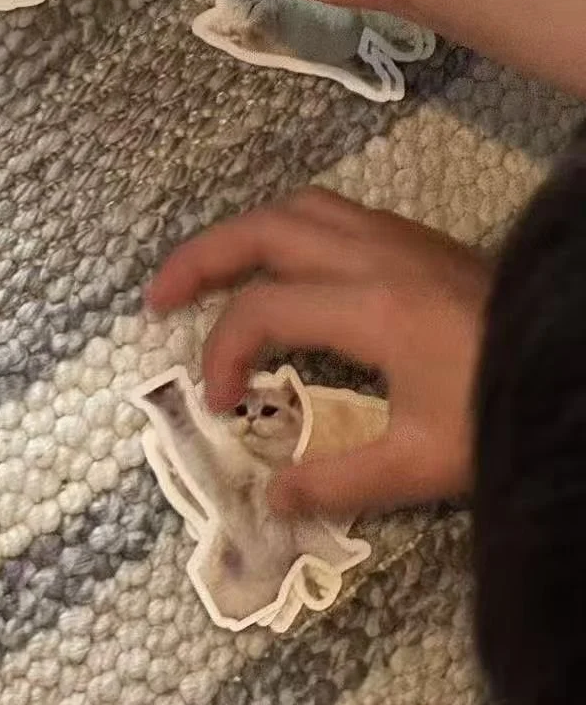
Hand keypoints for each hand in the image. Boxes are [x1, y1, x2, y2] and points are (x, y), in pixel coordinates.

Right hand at [148, 187, 490, 515]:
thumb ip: (341, 480)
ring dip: (241, 233)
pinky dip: (285, 228)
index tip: (220, 403)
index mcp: (370, 307)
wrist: (571, 362)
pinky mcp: (412, 237)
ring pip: (295, 207)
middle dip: (200, 258)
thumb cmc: (499, 407)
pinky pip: (329, 210)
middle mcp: (372, 255)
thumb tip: (271, 496)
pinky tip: (282, 264)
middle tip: (159, 297)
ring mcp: (394, 236)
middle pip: (263, 230)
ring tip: (208, 271)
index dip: (223, 353)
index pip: (262, 310)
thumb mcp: (425, 463)